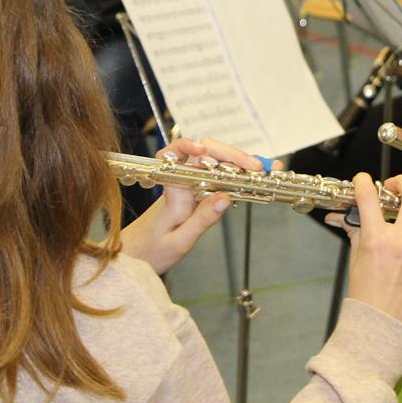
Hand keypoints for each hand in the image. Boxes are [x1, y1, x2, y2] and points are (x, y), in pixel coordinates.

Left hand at [118, 136, 263, 274]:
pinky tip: (251, 178)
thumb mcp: (180, 242)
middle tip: (256, 167)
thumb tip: (226, 197)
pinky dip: (236, 174)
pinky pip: (218, 176)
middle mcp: (181, 182)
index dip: (185, 145)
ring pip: (215, 162)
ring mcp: (190, 185)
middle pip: (204, 153)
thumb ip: (202, 220)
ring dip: (238, 162)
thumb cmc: (153, 250)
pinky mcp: (198, 191)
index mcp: (172, 192)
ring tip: (262, 169)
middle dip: (232, 154)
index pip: (172, 155)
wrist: (138, 256)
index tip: (202, 149)